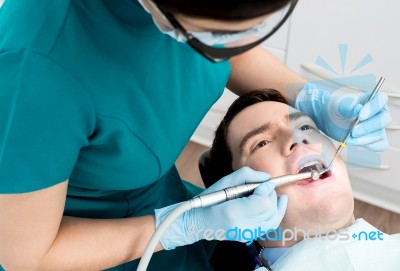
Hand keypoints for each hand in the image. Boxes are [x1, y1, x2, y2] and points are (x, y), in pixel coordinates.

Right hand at [154, 167, 287, 249]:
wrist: (198, 221)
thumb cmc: (209, 199)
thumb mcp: (224, 181)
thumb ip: (247, 175)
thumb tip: (267, 178)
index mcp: (232, 212)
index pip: (262, 202)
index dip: (267, 189)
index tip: (266, 182)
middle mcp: (241, 226)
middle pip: (269, 210)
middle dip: (272, 194)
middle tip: (266, 185)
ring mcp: (245, 234)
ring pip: (273, 220)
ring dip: (277, 205)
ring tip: (277, 194)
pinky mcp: (248, 237)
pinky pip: (269, 226)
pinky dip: (276, 214)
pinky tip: (278, 204)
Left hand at [295, 83, 391, 150]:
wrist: (328, 119)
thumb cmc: (335, 108)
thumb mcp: (338, 105)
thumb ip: (348, 106)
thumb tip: (358, 109)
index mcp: (372, 99)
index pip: (381, 100)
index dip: (373, 108)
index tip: (360, 116)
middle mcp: (378, 113)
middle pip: (383, 120)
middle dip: (367, 127)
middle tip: (352, 131)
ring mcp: (377, 126)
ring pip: (379, 134)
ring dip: (364, 138)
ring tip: (348, 138)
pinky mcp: (374, 139)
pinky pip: (379, 145)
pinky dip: (367, 145)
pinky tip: (354, 141)